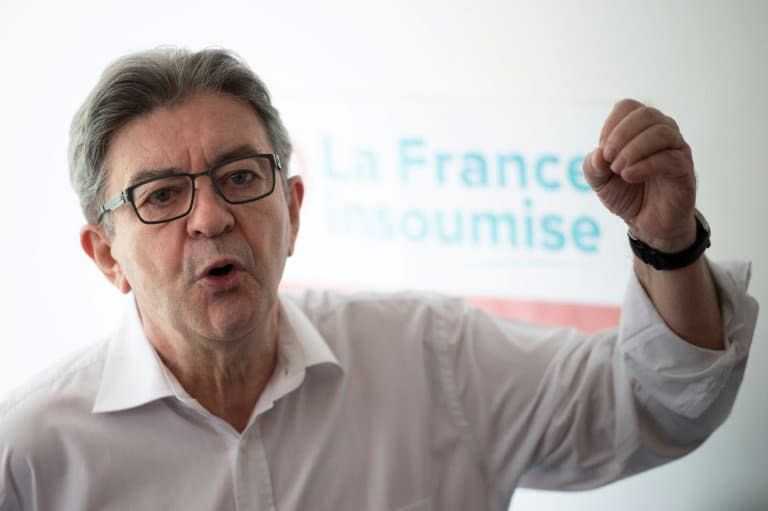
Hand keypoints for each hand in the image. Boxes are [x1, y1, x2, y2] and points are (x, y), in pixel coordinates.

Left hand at [583, 99, 696, 252]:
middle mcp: (663, 133)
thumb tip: (598, 154)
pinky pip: (670, 158)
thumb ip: (593, 166)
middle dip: (621, 135)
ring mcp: (677, 150)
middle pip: (646, 114)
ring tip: (618, 170)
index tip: (603, 150)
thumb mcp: (600, 182)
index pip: (628, 107)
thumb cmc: (627, 195)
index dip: (611, 125)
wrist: (647, 225)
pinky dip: (644, 165)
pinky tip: (629, 176)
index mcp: (641, 129)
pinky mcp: (685, 170)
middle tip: (608, 159)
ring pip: (661, 132)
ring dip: (633, 150)